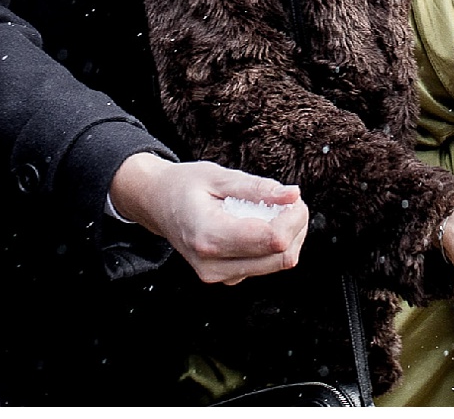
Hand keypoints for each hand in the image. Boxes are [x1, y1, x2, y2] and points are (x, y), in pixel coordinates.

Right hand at [107, 155, 307, 285]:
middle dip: (295, 226)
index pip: (272, 240)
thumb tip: (293, 195)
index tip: (293, 197)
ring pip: (278, 263)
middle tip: (289, 200)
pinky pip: (266, 264)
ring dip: (288, 236)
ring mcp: (220, 276)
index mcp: (209, 237)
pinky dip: (274, 244)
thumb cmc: (185, 186)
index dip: (293, 218)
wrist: (157, 204)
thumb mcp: (218, 176)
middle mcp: (213, 265)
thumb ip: (257, 188)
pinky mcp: (227, 277)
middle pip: (281, 256)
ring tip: (275, 208)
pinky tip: (263, 222)